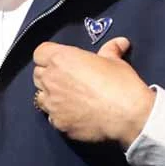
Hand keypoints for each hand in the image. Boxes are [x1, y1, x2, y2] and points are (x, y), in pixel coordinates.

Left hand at [32, 37, 154, 146]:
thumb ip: (110, 49)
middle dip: (48, 75)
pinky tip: (74, 115)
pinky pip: (51, 117)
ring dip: (50, 95)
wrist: (127, 114)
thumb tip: (120, 42)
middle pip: (37, 74)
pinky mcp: (58, 123)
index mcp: (61, 58)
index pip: (39, 53)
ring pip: (40, 97)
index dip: (49, 56)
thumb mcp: (115, 61)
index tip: (60, 60)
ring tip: (67, 98)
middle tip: (66, 79)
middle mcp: (51, 79)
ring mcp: (52, 103)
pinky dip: (59, 115)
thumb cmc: (120, 82)